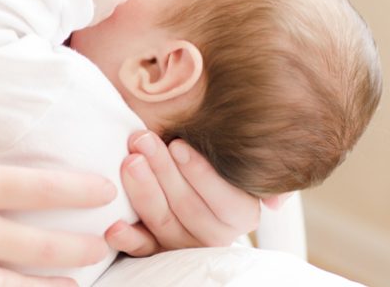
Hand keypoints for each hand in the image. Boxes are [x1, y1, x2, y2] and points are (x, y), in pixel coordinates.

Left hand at [104, 131, 260, 255]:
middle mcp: (214, 233)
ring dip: (144, 192)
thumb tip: (275, 202)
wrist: (179, 164)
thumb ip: (257, 167)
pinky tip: (114, 226)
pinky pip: (142, 248)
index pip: (228, 202)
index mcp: (240, 212)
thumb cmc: (206, 148)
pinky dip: (128, 237)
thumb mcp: (232, 152)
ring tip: (129, 162)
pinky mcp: (155, 247)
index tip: (179, 146)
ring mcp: (182, 242)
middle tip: (142, 141)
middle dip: (164, 173)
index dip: (202, 175)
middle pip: (189, 209)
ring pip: (164, 222)